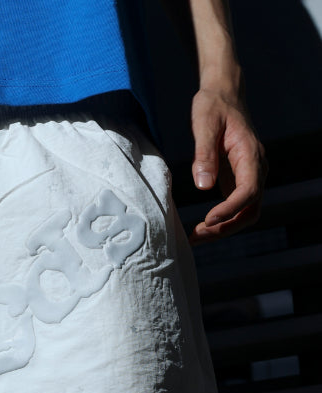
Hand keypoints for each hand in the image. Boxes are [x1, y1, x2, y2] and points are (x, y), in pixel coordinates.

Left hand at [190, 87, 266, 243]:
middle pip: (251, 209)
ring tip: (197, 237)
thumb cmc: (213, 106)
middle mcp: (256, 167)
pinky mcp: (239, 179)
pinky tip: (202, 226)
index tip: (208, 219)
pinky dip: (222, 220)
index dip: (230, 209)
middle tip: (198, 236)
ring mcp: (249, 175)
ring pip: (246, 212)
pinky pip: (236, 206)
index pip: (249, 190)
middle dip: (226, 226)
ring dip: (224, 228)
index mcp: (250, 154)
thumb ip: (204, 155)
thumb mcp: (204, 124)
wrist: (224, 94)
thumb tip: (203, 186)